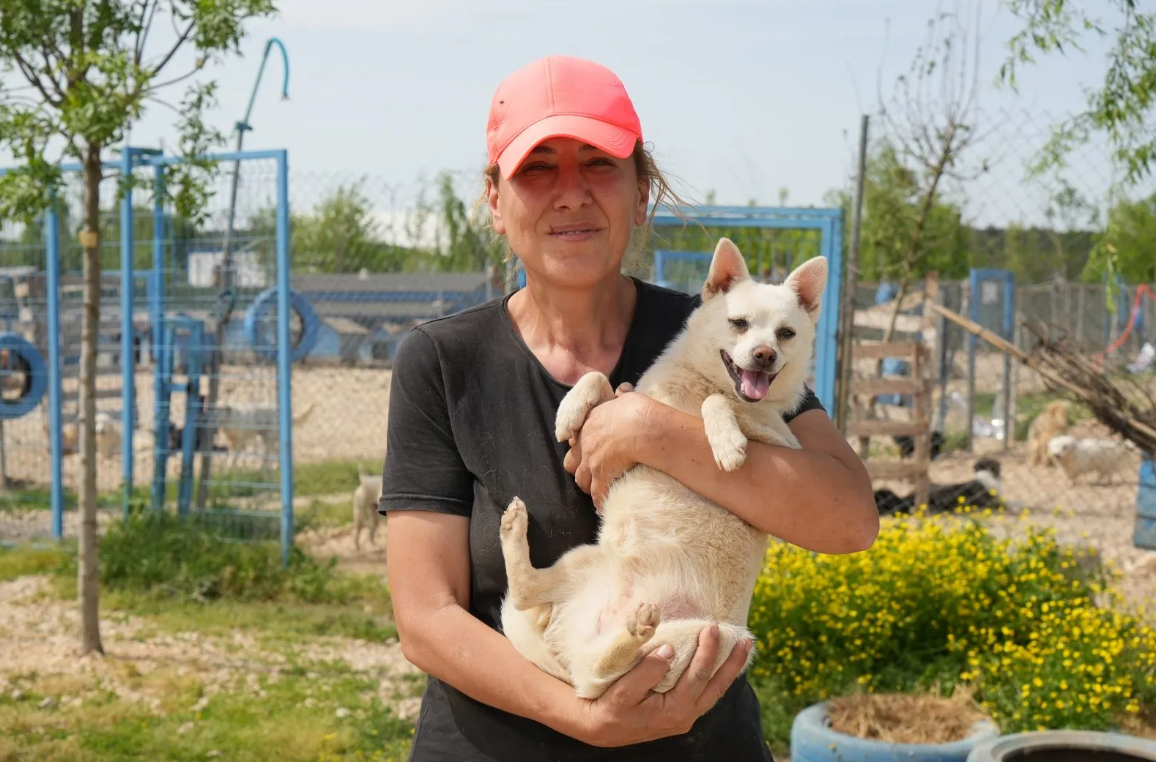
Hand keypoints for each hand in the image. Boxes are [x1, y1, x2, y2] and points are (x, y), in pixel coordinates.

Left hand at [564, 383, 649, 510]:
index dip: (581, 447)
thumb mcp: (626, 398)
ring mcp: (591, 462)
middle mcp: (585, 444)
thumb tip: (623, 389)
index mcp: (589, 424)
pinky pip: (597, 495)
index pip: (575, 439)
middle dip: (579, 469)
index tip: (588, 452)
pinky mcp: (601, 477)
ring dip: (588, 486)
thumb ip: (622, 396)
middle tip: (591, 473)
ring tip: (597, 491)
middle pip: (571, 463)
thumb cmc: (637, 410)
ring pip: (581, 481)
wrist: (643, 428)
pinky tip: (605, 507)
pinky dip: (601, 502)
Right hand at [572, 624, 753, 747]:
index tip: (712, 628)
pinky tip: (723, 664)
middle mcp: (686, 716)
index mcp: (675, 710)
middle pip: (717, 686)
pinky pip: (706, 692)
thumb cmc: (610, 707)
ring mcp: (686, 716)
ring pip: (715, 691)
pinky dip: (717, 676)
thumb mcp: (623, 690)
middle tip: (744, 639)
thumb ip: (647, 670)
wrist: (601, 728)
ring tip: (743, 649)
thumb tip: (669, 650)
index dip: (708, 651)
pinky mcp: (681, 712)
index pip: (698, 676)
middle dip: (732, 662)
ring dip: (730, 669)